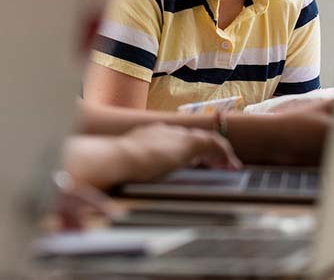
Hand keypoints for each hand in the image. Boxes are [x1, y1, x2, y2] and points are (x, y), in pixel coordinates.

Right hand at [63, 124, 239, 189]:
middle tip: (217, 164)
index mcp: (145, 136)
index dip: (182, 150)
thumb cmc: (107, 168)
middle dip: (205, 151)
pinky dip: (224, 154)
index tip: (190, 162)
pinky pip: (213, 144)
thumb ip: (115, 180)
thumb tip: (103, 202)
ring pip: (205, 140)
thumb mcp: (113, 171)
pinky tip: (231, 166)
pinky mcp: (187, 143)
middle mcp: (161, 131)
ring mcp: (174, 135)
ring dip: (219, 153)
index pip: (170, 139)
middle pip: (189, 137)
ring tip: (230, 166)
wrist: (114, 160)